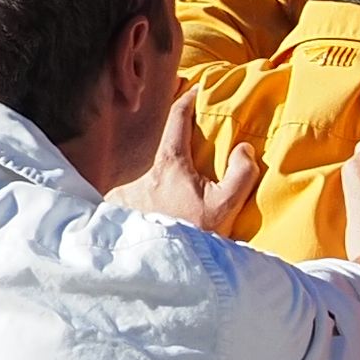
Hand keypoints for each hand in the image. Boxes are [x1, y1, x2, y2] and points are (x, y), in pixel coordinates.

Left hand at [111, 92, 263, 233]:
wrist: (165, 269)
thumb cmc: (194, 237)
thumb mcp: (226, 207)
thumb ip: (241, 174)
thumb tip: (244, 149)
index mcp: (169, 163)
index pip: (176, 118)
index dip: (186, 99)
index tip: (194, 90)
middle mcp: (142, 169)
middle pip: (152, 136)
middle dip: (163, 124)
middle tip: (173, 115)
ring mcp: (124, 187)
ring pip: (134, 159)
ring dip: (143, 153)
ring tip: (153, 151)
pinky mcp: (114, 204)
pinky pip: (119, 182)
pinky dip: (126, 177)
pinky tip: (132, 183)